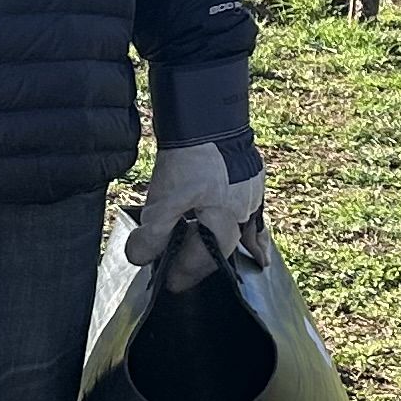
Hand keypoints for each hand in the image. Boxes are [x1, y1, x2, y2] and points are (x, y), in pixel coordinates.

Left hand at [126, 135, 267, 274]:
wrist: (209, 116)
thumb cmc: (189, 160)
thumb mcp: (164, 200)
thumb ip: (153, 234)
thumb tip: (140, 258)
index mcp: (223, 227)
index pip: (201, 262)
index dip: (183, 274)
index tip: (170, 284)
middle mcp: (243, 216)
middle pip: (222, 249)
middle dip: (205, 261)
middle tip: (187, 269)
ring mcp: (252, 196)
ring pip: (243, 232)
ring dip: (234, 247)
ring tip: (242, 263)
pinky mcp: (254, 178)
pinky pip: (255, 213)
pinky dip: (256, 230)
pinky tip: (260, 241)